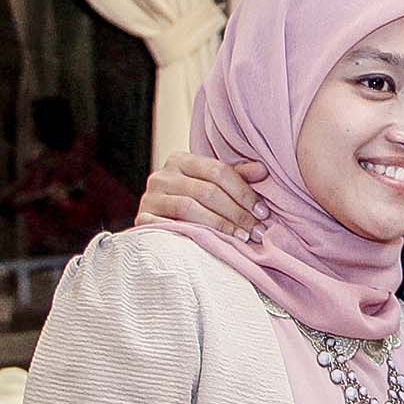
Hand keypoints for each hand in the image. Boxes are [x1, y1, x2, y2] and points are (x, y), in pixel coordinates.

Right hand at [138, 152, 267, 241]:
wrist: (157, 223)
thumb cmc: (192, 202)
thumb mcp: (213, 186)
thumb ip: (237, 176)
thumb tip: (263, 169)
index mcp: (180, 160)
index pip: (218, 171)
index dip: (244, 192)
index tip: (262, 213)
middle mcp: (161, 176)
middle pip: (206, 191)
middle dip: (236, 213)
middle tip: (256, 230)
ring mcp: (149, 198)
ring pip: (189, 208)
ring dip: (220, 224)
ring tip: (241, 238)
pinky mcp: (141, 220)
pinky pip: (168, 226)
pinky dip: (191, 233)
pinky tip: (211, 243)